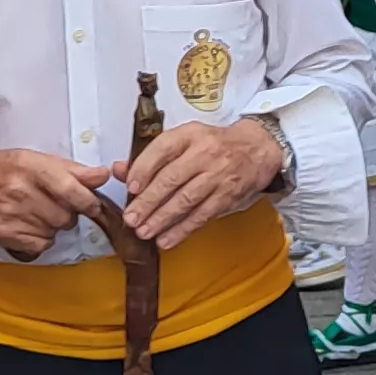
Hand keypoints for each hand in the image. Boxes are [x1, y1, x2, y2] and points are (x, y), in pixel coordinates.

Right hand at [0, 146, 115, 257]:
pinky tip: (28, 224)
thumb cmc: (8, 169)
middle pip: (66, 216)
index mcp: (32, 168)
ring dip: (53, 225)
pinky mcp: (5, 235)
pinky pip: (41, 245)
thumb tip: (104, 175)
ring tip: (37, 212)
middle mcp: (21, 191)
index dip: (87, 201)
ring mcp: (12, 215)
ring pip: (54, 232)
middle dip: (67, 213)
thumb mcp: (39, 160)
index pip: (71, 190)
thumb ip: (74, 170)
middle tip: (53, 204)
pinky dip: (40, 238)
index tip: (91, 205)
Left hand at [120, 116, 283, 245]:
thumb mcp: (184, 140)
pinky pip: (202, 215)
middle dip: (149, 201)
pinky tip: (166, 239)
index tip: (130, 186)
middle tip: (131, 218)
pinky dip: (183, 229)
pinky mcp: (227, 196)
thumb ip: (151, 156)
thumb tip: (119, 170)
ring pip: (186, 199)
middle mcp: (204, 153)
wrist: (256, 149)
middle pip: (172, 178)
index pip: (163, 148)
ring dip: (163, 219)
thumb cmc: (213, 145)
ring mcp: (218, 175)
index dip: (144, 168)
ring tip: (144, 232)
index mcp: (189, 135)